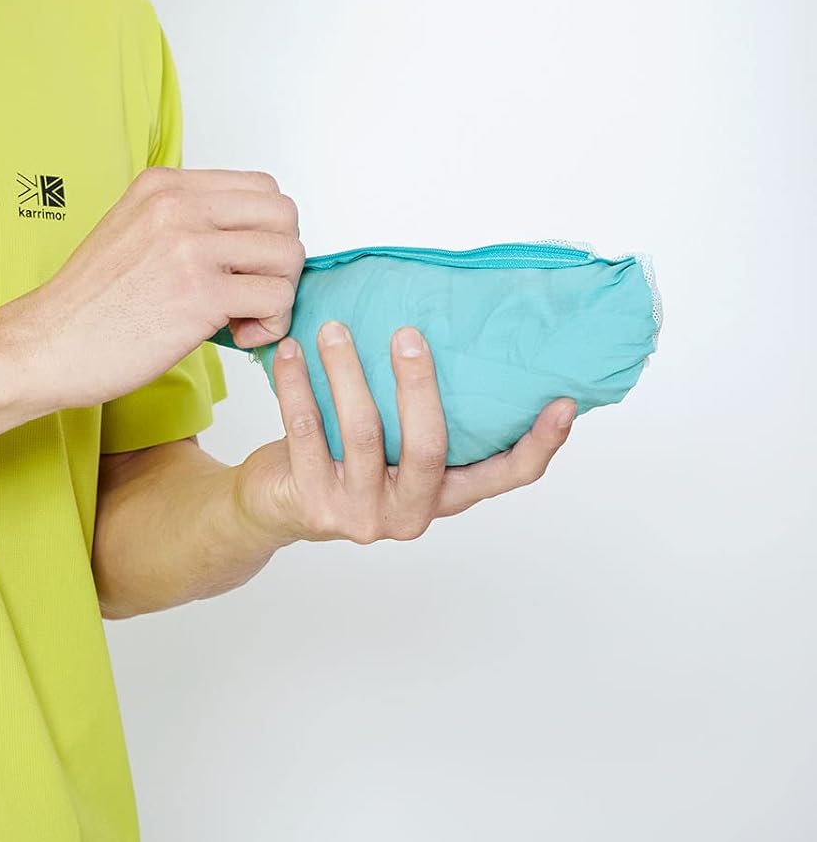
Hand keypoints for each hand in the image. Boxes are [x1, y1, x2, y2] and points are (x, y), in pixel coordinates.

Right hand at [13, 166, 304, 413]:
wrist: (45, 344)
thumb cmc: (87, 303)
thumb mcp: (132, 229)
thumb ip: (185, 220)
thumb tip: (250, 238)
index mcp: (164, 184)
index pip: (261, 187)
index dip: (267, 231)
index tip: (245, 266)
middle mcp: (179, 204)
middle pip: (284, 214)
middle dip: (281, 260)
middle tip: (254, 293)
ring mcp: (190, 246)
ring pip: (289, 255)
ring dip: (280, 294)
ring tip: (245, 319)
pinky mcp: (200, 294)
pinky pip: (276, 299)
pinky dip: (271, 324)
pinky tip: (239, 337)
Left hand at [232, 321, 577, 545]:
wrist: (277, 507)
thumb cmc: (344, 462)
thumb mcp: (394, 447)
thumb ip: (419, 412)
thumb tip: (445, 328)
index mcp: (443, 493)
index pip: (505, 477)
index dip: (538, 445)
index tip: (563, 403)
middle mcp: (410, 511)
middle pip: (428, 446)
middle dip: (419, 385)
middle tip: (408, 334)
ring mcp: (362, 513)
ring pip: (362, 433)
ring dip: (346, 372)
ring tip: (333, 329)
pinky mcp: (314, 504)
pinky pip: (306, 432)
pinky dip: (297, 386)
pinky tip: (292, 351)